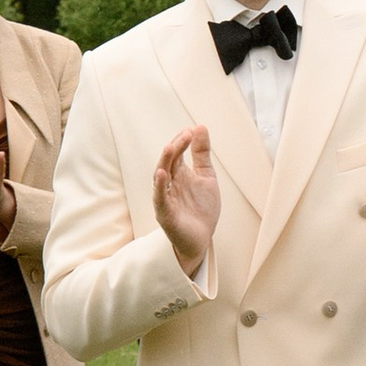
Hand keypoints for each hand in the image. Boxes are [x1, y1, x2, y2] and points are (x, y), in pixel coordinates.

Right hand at [154, 123, 219, 276]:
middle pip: (168, 161)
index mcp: (179, 174)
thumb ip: (202, 154)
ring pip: (160, 177)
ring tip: (170, 147)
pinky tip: (162, 174)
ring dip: (165, 162)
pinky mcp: (165, 213)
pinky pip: (160, 198)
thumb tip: (200, 126)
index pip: (176, 153)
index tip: (192, 130)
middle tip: (186, 135)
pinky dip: (159, 186)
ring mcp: (165, 198)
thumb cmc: (201, 208)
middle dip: (176, 147)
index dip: (182, 141)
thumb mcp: (206, 176)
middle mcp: (169, 184)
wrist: (201, 238)